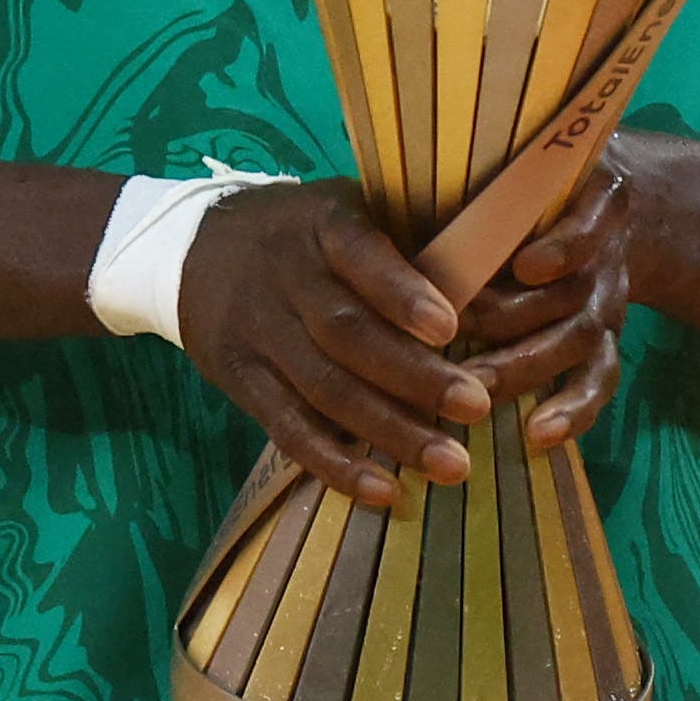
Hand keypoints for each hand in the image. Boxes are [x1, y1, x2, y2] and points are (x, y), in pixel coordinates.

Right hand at [179, 183, 490, 506]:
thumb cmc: (308, 231)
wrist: (195, 247)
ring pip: (323, 388)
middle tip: (477, 408)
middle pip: (347, 334)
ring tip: (451, 464)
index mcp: (323, 225)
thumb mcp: (351, 208)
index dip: (401, 292)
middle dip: (414, 378)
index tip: (450, 326)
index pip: (360, 255)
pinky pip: (288, 428)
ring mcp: (258, 331)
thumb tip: (504, 284)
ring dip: (389, 432)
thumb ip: (413, 239)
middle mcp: (285, 276)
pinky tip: (383, 492)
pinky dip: (336, 464)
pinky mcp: (239, 379)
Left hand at [459, 153, 635, 451]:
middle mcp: (604, 255)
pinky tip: (537, 436)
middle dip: (514, 317)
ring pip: (579, 341)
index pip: (590, 221)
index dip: (565, 245)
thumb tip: (401, 201)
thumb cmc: (533, 183)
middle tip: (457, 332)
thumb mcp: (522, 166)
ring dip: (527, 368)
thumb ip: (479, 183)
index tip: (525, 265)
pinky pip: (600, 382)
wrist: (601, 208)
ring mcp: (606, 303)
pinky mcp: (606, 344)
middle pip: (571, 292)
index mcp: (590, 201)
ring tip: (476, 391)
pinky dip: (574, 412)